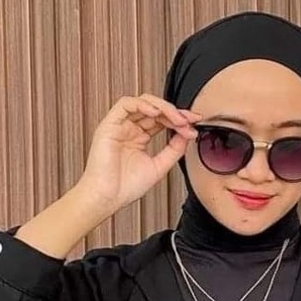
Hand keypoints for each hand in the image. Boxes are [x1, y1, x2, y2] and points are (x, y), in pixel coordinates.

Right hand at [77, 94, 200, 214]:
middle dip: (175, 113)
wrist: (107, 198)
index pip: (161, 121)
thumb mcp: (159, 166)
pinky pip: (126, 104)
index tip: (194, 124)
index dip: (179, 120)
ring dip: (163, 108)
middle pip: (155, 110)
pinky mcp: (109, 125)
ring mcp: (119, 126)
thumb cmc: (125, 187)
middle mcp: (129, 130)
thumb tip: (187, 134)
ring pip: (143, 103)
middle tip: (189, 121)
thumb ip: (174, 150)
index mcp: (139, 138)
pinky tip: (157, 113)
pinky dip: (143, 104)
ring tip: (177, 119)